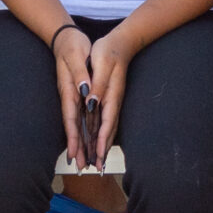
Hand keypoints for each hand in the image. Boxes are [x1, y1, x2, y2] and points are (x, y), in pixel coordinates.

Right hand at [51, 25, 100, 169]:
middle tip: (80, 168)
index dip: (72, 137)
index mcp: (69, 90)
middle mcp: (70, 97)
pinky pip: (80, 117)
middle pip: (73, 127)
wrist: (66, 37)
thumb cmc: (73, 45)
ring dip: (80, 143)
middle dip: (76, 148)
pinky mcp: (76, 95)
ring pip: (77, 125)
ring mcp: (72, 97)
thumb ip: (80, 74)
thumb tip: (84, 92)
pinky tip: (86, 142)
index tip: (73, 154)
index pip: (70, 118)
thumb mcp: (77, 56)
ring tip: (84, 162)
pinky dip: (83, 131)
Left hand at [83, 27, 135, 162]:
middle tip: (98, 169)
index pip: (107, 122)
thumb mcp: (101, 65)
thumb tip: (92, 104)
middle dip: (103, 150)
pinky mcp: (109, 99)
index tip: (98, 156)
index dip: (102, 140)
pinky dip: (102, 134)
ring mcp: (112, 101)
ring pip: (107, 128)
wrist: (120, 42)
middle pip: (109, 130)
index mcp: (110, 95)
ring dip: (102, 146)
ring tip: (97, 162)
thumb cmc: (108, 51)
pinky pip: (105, 121)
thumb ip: (98, 85)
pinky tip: (99, 142)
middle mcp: (113, 102)